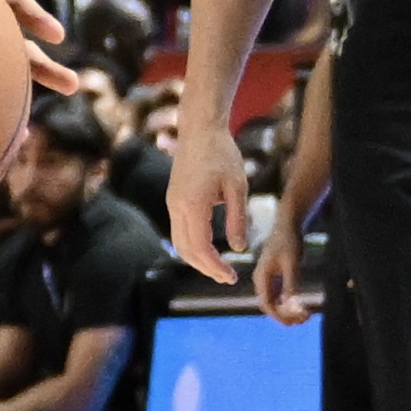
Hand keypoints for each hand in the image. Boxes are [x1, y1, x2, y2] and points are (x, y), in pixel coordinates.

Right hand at [169, 116, 252, 282]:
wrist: (199, 132)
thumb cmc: (222, 155)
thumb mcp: (238, 187)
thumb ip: (238, 219)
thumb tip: (239, 248)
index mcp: (193, 205)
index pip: (200, 247)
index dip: (215, 266)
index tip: (231, 277)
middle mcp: (177, 207)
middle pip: (185, 250)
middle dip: (205, 268)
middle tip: (227, 278)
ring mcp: (172, 204)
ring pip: (178, 243)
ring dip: (196, 260)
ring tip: (218, 268)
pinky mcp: (173, 201)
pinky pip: (178, 232)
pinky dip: (192, 246)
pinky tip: (208, 250)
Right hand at [252, 195, 311, 322]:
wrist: (287, 224)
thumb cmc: (289, 241)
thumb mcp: (292, 263)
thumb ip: (290, 283)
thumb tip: (291, 303)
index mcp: (261, 277)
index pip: (267, 305)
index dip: (280, 316)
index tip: (296, 321)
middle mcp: (261, 280)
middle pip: (269, 306)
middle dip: (285, 316)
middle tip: (305, 319)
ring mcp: (267, 279)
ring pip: (274, 302)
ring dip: (288, 311)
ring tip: (306, 315)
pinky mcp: (275, 276)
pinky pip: (278, 295)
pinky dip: (289, 303)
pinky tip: (302, 304)